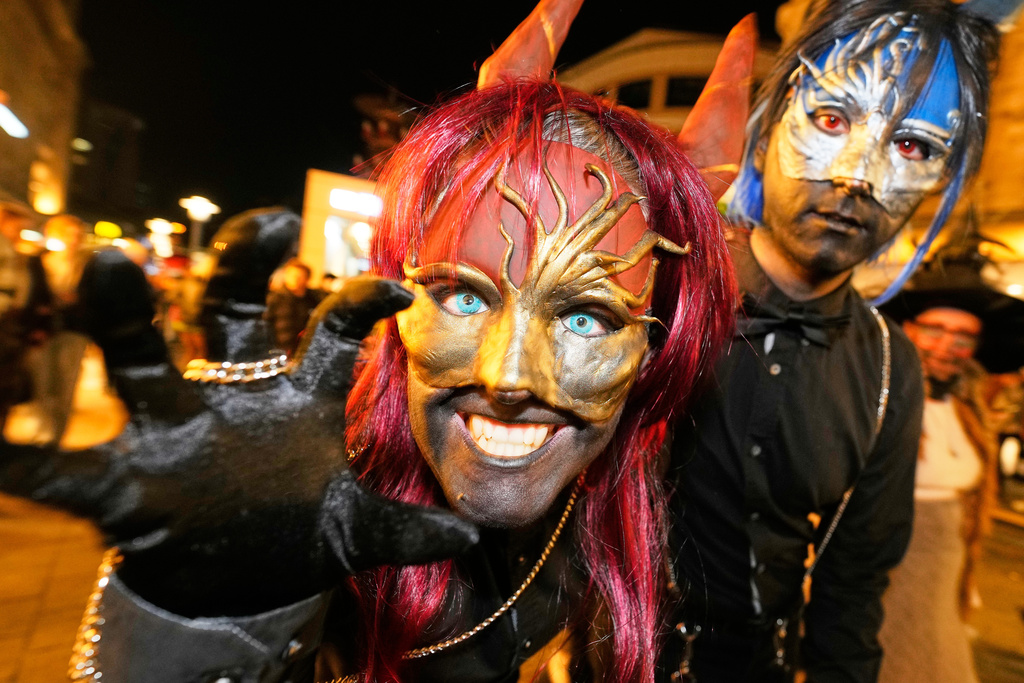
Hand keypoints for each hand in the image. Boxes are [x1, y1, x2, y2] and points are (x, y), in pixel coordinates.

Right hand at [0, 249, 476, 617]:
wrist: (237, 582)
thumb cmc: (295, 533)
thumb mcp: (354, 529)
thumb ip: (404, 528)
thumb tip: (469, 530)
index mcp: (295, 400)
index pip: (328, 335)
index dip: (359, 305)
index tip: (398, 286)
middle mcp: (231, 398)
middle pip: (228, 317)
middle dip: (241, 268)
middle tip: (268, 223)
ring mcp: (175, 434)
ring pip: (146, 361)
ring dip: (124, 315)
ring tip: (104, 264)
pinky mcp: (129, 485)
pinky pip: (78, 469)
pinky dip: (39, 462)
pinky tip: (9, 452)